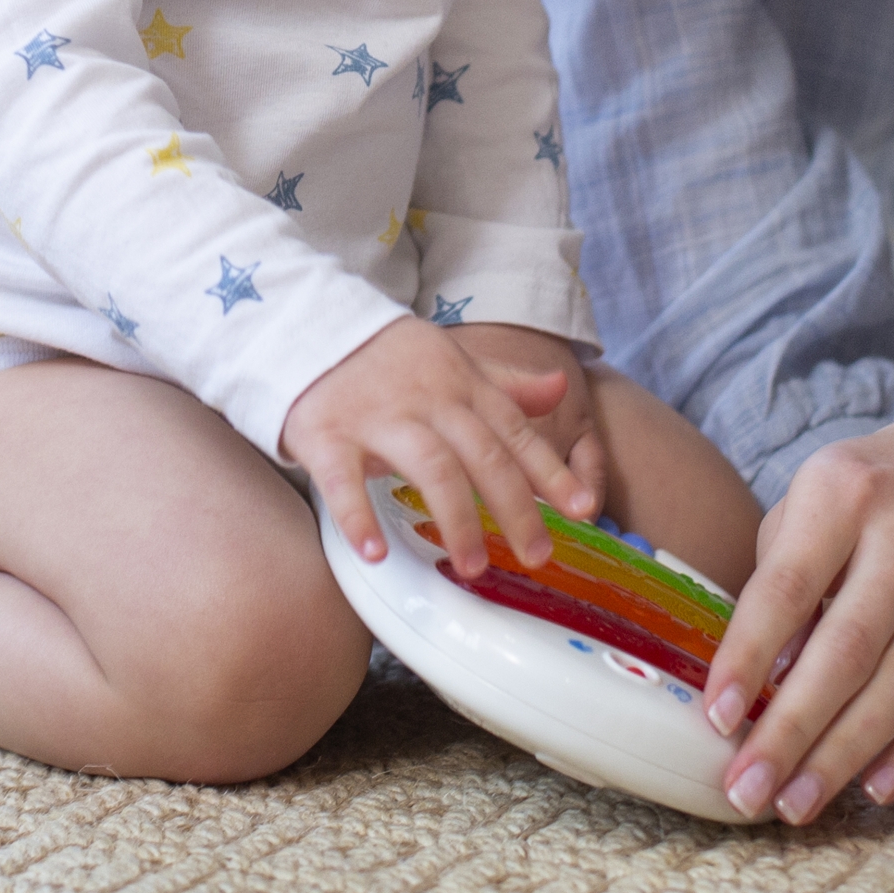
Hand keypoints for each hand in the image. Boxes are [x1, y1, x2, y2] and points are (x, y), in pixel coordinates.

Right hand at [282, 316, 581, 581]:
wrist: (308, 326)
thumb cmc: (390, 361)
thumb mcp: (452, 361)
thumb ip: (506, 383)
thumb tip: (560, 388)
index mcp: (460, 386)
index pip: (515, 432)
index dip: (553, 471)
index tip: (585, 509)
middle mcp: (427, 401)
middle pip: (482, 455)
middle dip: (515, 508)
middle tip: (537, 556)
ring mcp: (378, 418)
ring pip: (430, 466)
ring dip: (456, 518)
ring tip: (473, 566)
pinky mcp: (328, 435)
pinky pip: (344, 479)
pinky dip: (359, 517)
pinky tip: (375, 552)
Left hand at [702, 404, 893, 823]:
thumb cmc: (891, 486)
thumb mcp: (824, 490)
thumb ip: (783, 568)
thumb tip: (759, 671)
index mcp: (845, 491)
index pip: (786, 587)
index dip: (748, 657)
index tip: (715, 717)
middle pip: (844, 652)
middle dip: (790, 731)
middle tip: (745, 791)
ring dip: (843, 756)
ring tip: (794, 804)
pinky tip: (873, 789)